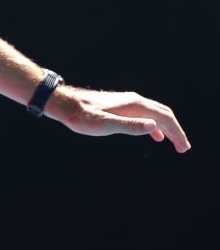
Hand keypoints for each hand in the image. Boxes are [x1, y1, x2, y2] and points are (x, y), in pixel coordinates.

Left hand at [46, 85, 190, 152]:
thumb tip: (155, 127)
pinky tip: (154, 135)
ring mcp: (127, 102)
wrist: (65, 104)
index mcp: (135, 104)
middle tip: (183, 148)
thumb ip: (130, 126)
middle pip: (164, 114)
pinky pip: (144, 115)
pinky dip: (154, 125)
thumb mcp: (106, 125)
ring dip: (167, 128)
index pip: (165, 118)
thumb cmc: (83, 116)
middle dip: (176, 131)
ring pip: (155, 114)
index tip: (184, 148)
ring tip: (174, 144)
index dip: (177, 133)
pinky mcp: (120, 106)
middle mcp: (134, 100)